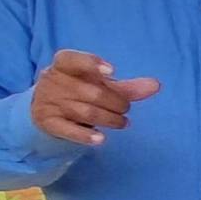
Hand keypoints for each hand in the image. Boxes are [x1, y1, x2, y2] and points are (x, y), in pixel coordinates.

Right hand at [30, 49, 160, 145]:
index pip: (71, 59)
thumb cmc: (78, 90)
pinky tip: (101, 140)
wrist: (44, 108)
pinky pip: (68, 130)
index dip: (91, 64)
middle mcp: (53, 81)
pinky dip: (85, 136)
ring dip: (110, 120)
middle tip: (126, 109)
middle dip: (115, 102)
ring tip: (123, 123)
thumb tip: (156, 85)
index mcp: (63, 64)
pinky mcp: (47, 122)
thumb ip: (127, 87)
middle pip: (91, 92)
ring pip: (86, 112)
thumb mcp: (100, 85)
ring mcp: (48, 102)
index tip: (112, 71)